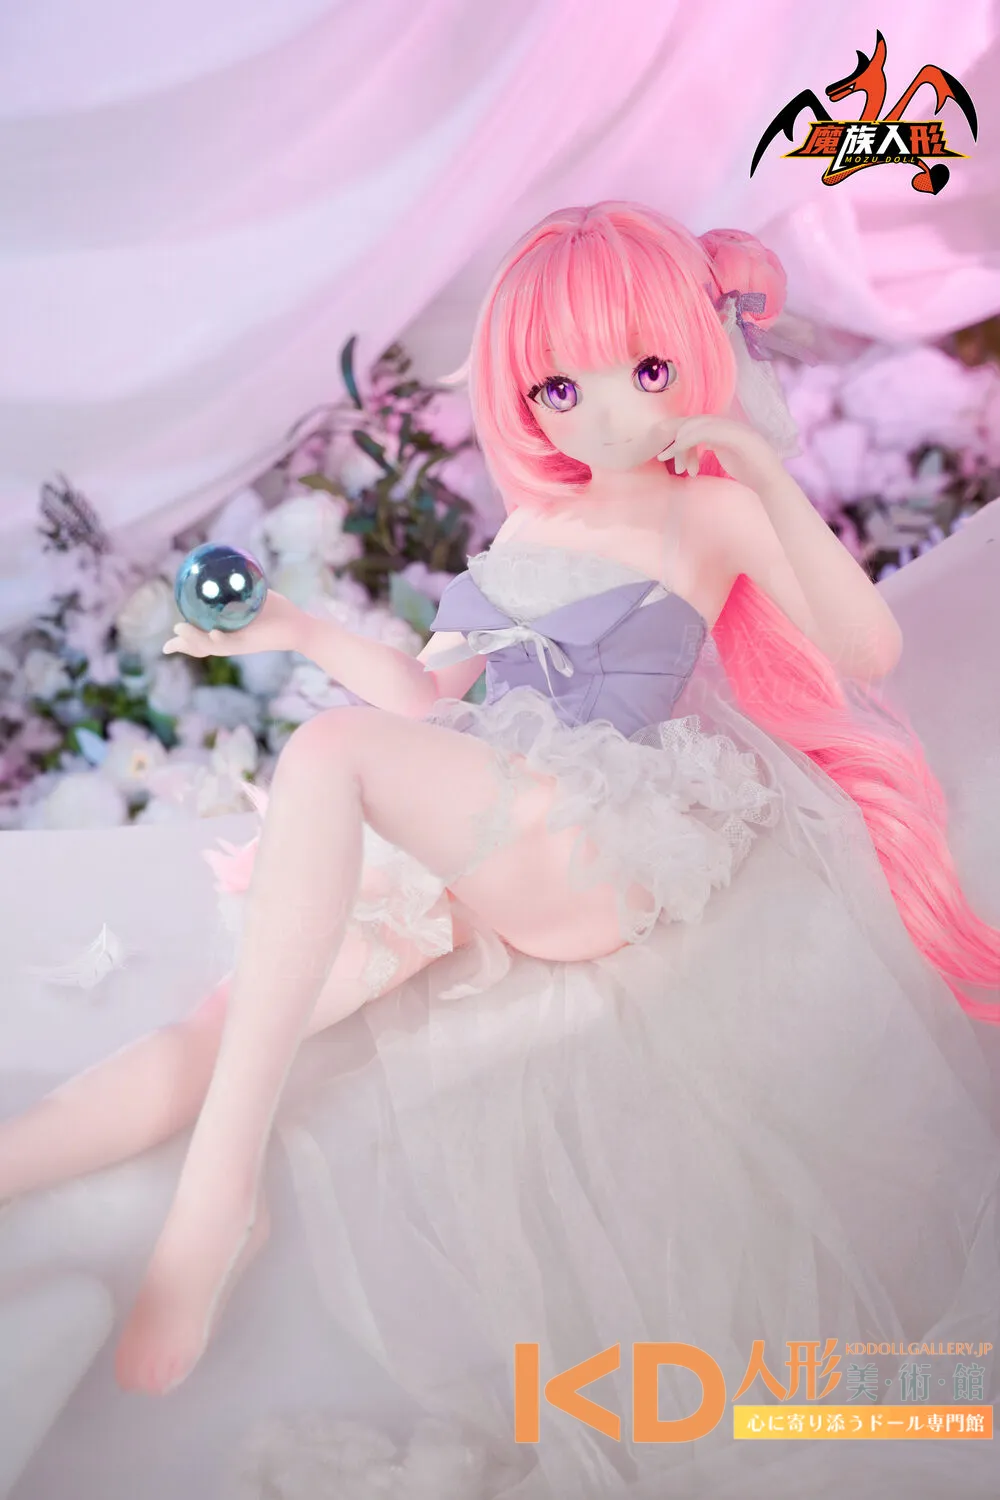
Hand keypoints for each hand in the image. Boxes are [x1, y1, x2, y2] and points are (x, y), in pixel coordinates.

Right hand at [163, 589, 300, 658]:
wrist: (299, 625)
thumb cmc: (279, 611)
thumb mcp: (254, 594)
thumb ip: (239, 584)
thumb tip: (226, 565)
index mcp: (227, 632)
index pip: (202, 639)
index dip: (184, 643)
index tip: (167, 645)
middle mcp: (230, 641)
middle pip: (200, 647)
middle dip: (183, 644)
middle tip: (169, 643)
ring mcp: (239, 643)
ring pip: (209, 646)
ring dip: (193, 640)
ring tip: (178, 629)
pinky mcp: (249, 644)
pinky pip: (231, 643)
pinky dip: (219, 639)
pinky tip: (212, 632)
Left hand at [656, 414, 782, 490]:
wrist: (770, 481)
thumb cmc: (750, 471)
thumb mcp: (727, 455)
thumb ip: (715, 446)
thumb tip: (701, 445)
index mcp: (726, 427)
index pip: (698, 424)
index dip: (681, 436)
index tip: (668, 452)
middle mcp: (729, 423)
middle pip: (694, 422)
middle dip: (675, 436)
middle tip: (661, 454)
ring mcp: (733, 428)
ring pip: (697, 426)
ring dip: (680, 443)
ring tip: (669, 459)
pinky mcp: (735, 436)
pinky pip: (705, 433)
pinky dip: (689, 442)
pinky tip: (680, 454)